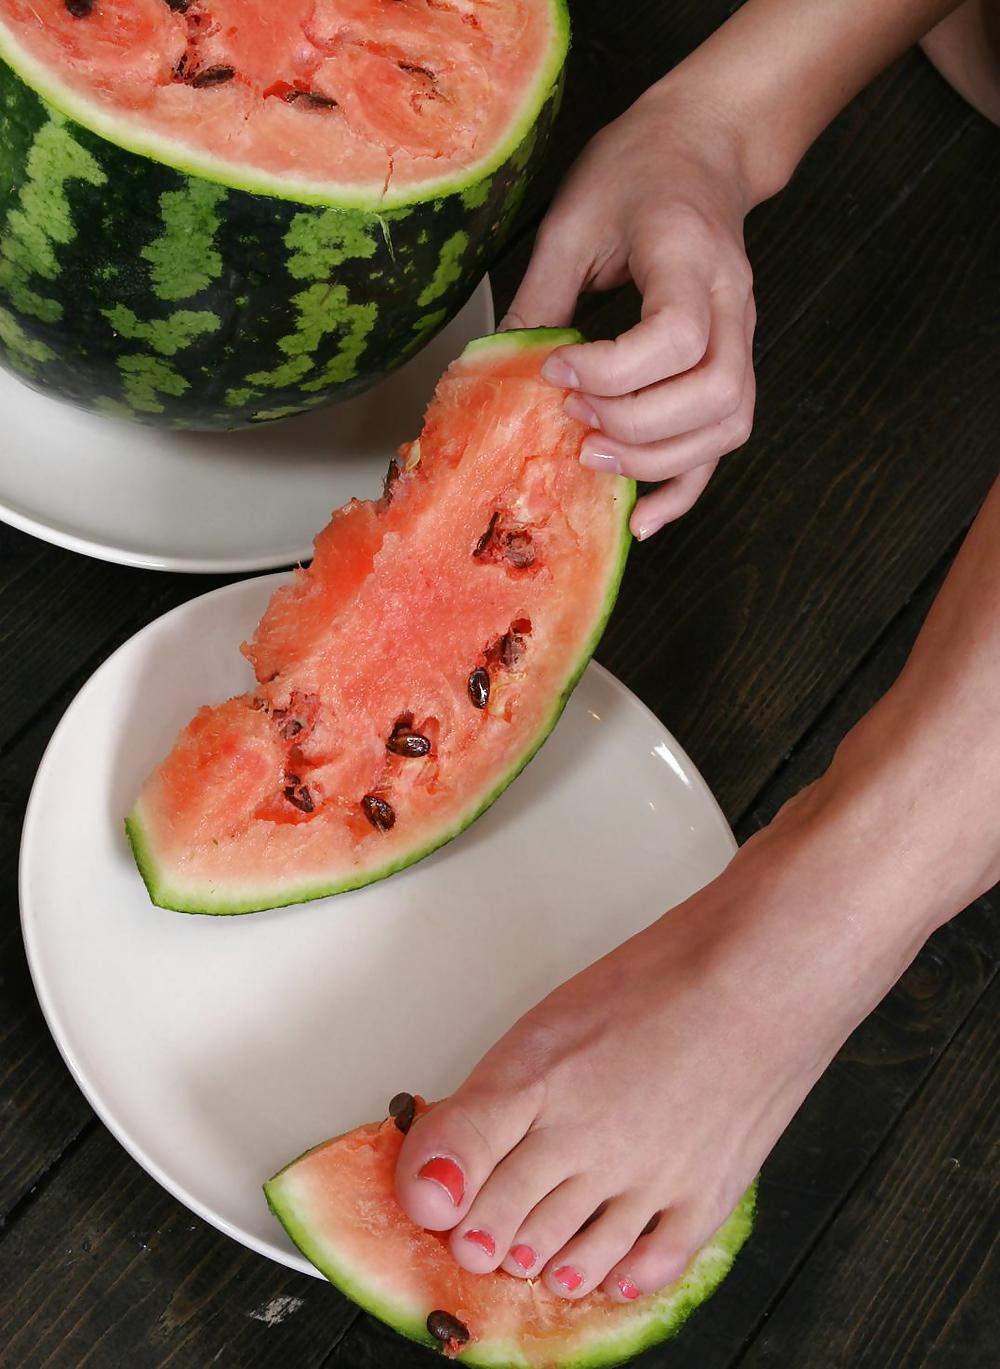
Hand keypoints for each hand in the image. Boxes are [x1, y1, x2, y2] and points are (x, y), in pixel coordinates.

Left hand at [502, 82, 757, 537]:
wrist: (702, 148)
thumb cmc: (638, 171)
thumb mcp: (571, 218)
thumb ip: (541, 295)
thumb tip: (502, 370)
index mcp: (690, 255)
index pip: (677, 335)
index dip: (613, 370)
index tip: (555, 369)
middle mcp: (733, 302)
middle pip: (715, 393)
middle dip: (636, 424)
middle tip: (574, 419)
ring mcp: (743, 338)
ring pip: (728, 425)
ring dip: (659, 459)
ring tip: (592, 457)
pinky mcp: (734, 365)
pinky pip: (724, 442)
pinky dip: (684, 487)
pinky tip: (643, 517)